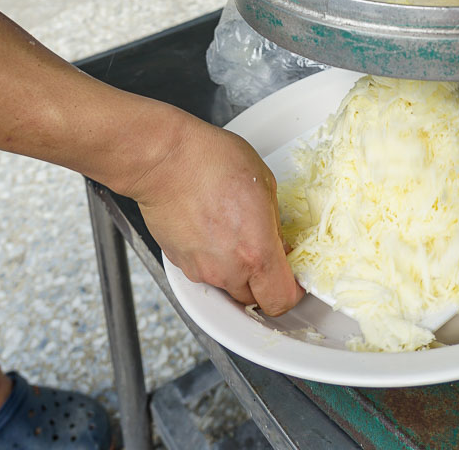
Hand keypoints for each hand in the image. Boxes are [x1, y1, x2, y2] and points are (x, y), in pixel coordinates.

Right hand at [133, 115, 303, 315]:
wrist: (166, 159)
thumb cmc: (212, 162)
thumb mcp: (265, 183)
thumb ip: (274, 223)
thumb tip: (277, 239)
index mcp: (257, 252)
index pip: (282, 300)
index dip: (292, 290)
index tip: (293, 278)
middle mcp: (228, 269)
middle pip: (255, 299)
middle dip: (263, 281)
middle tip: (264, 251)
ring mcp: (201, 269)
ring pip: (228, 286)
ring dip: (236, 270)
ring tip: (233, 233)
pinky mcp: (180, 263)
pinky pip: (204, 271)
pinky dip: (212, 258)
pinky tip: (211, 229)